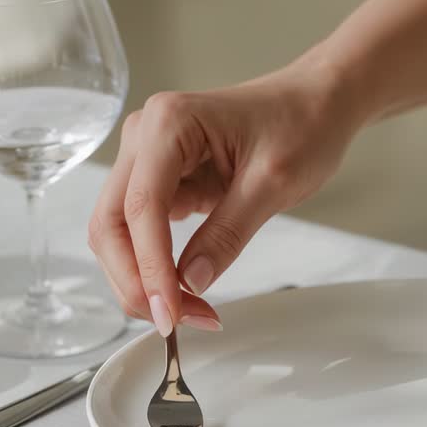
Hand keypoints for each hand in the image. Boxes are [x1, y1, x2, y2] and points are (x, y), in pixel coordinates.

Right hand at [87, 65, 360, 334]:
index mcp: (167, 123)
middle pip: (111, 224)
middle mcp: (143, 136)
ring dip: (144, 280)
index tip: (170, 313)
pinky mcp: (160, 180)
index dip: (149, 268)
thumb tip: (190, 283)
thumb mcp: (273, 184)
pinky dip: (157, 268)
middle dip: (137, 281)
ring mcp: (146, 158)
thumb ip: (228, 233)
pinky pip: (141, 232)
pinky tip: (188, 291)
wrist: (315, 103)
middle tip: (177, 323)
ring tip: (191, 312)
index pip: (140, 207)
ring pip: (118, 233)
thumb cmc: (301, 126)